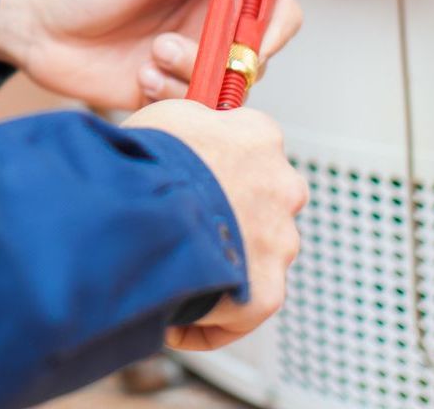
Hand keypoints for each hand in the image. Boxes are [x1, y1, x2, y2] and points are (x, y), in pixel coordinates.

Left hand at [0, 0, 302, 111]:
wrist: (38, 24)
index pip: (276, 8)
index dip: (272, 27)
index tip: (247, 37)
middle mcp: (210, 24)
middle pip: (254, 56)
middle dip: (223, 62)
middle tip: (174, 47)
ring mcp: (191, 60)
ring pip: (225, 89)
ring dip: (190, 79)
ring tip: (150, 58)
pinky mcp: (169, 92)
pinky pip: (194, 111)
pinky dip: (171, 99)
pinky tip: (140, 77)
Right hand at [123, 98, 306, 349]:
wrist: (149, 209)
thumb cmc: (152, 158)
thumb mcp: (170, 115)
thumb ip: (198, 122)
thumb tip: (197, 129)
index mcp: (260, 136)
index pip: (254, 146)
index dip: (222, 162)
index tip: (200, 173)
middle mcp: (283, 185)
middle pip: (265, 201)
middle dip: (235, 212)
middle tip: (189, 223)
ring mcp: (280, 241)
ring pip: (259, 253)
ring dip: (227, 260)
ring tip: (177, 269)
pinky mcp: (268, 292)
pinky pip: (243, 309)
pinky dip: (213, 317)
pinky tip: (175, 318)